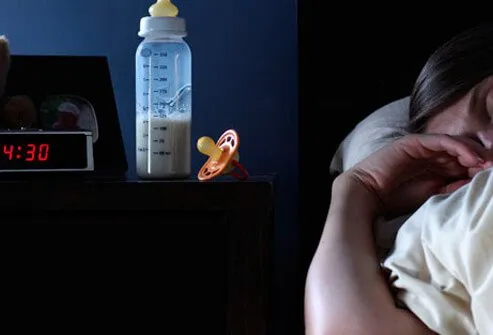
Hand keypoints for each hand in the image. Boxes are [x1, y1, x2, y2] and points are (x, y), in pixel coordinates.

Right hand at [340, 133, 492, 216]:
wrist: (366, 196)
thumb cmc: (393, 200)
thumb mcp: (430, 197)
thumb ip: (450, 189)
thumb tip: (474, 184)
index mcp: (434, 169)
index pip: (463, 164)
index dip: (480, 169)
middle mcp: (430, 156)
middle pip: (463, 152)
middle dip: (482, 160)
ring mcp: (422, 148)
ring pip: (456, 144)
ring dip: (475, 153)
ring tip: (489, 163)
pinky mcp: (414, 142)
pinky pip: (442, 141)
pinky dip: (459, 147)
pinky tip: (473, 157)